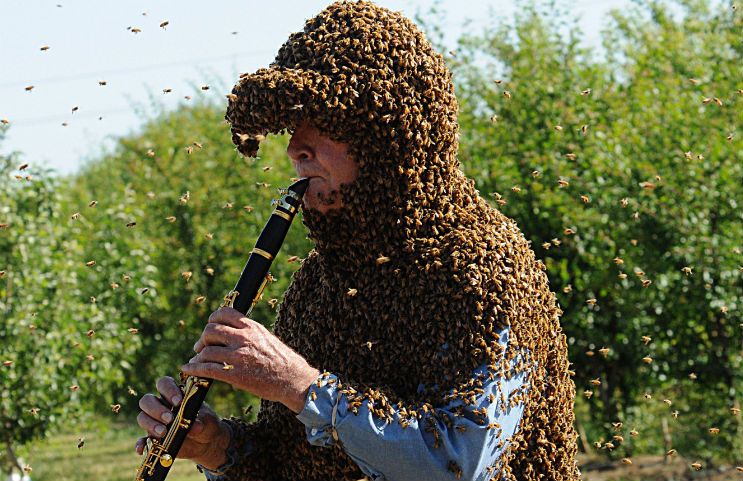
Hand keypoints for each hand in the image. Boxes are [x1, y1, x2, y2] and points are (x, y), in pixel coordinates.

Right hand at [135, 376, 230, 470]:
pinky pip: (141, 440)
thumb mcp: (207, 421)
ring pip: (142, 417)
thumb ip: (201, 421)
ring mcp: (155, 422)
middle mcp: (161, 406)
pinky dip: (141, 444)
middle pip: (147, 400)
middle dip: (156, 409)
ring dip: (150, 424)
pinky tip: (142, 448)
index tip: (178, 402)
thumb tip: (194, 426)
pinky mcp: (153, 439)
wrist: (206, 442)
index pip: (164, 384)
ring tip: (163, 432)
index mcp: (174, 395)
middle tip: (169, 419)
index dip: (168, 390)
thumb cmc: (206, 424)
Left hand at [181, 306, 319, 412]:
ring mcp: (238, 356)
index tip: (210, 327)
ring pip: (206, 351)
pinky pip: (206, 369)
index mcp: (251, 327)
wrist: (292, 379)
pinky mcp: (234, 375)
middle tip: (201, 347)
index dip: (212, 319)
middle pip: (210, 331)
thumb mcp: (266, 338)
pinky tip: (188, 370)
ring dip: (197, 356)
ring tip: (196, 361)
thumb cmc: (282, 360)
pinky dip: (193, 369)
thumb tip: (230, 331)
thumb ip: (248, 332)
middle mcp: (243, 338)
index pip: (224, 313)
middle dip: (203, 339)